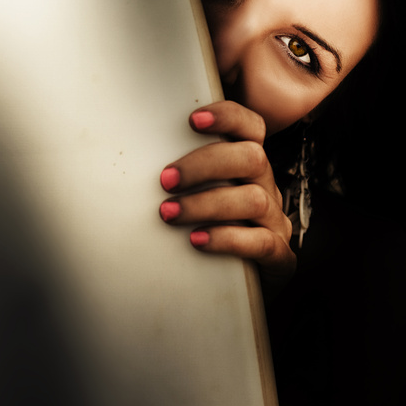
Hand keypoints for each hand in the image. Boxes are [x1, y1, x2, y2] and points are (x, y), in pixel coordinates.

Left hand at [159, 101, 296, 291]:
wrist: (231, 289)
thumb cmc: (202, 231)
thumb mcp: (194, 195)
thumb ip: (177, 175)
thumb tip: (126, 155)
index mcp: (248, 165)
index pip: (251, 127)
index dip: (228, 116)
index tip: (192, 120)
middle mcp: (266, 187)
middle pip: (251, 157)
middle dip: (204, 164)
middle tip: (165, 180)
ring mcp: (275, 222)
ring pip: (253, 198)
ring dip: (206, 203)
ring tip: (168, 213)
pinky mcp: (280, 258)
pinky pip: (262, 243)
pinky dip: (227, 239)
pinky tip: (196, 240)